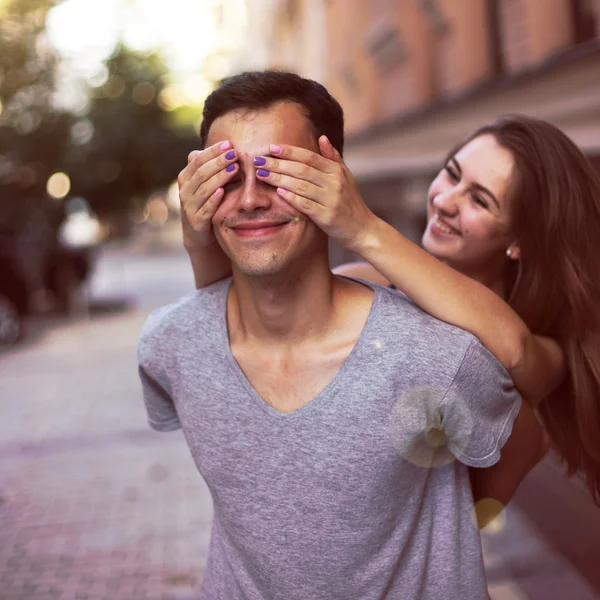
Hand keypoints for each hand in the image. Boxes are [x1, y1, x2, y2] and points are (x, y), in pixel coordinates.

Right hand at [178, 140, 238, 248]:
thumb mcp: (207, 183)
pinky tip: (223, 191)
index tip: (229, 143)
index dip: (213, 151)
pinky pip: (205, 208)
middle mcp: (185, 190)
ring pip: (204, 188)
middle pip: (201, 172)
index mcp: (186, 177)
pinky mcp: (196, 221)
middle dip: (219, 161)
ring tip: (234, 169)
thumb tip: (227, 147)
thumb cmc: (207, 203)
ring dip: (220, 177)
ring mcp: (189, 206)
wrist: (199, 233)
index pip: (198, 159)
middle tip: (235, 154)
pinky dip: (213, 199)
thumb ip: (211, 168)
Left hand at [253, 136, 377, 251]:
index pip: (309, 157)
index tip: (271, 148)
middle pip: (301, 169)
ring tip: (262, 174)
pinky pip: (305, 204)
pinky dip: (291, 197)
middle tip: (259, 160)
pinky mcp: (326, 216)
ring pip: (300, 185)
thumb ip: (332, 158)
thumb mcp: (346, 177)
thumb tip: (321, 137)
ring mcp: (331, 200)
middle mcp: (334, 183)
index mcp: (337, 171)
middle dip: (278, 164)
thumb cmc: (351, 203)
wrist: (363, 229)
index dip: (289, 151)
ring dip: (279, 178)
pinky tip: (278, 191)